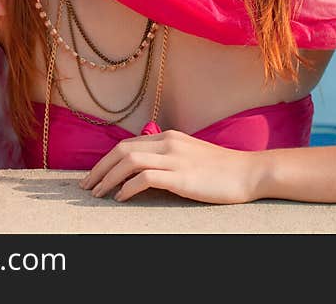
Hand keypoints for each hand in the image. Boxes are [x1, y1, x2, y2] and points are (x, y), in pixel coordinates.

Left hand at [78, 130, 261, 203]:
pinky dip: (128, 188)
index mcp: (169, 137)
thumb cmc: (221, 169)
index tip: (94, 176)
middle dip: (99, 169)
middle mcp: (168, 143)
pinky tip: (121, 198)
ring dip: (108, 178)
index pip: (127, 145)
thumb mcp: (190, 155)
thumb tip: (144, 170)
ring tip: (97, 194)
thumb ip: (169, 157)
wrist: (249, 172)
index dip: (106, 160)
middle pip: (122, 150)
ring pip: (129, 161)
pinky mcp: (182, 176)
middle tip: (85, 187)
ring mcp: (175, 158)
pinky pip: (145, 178)